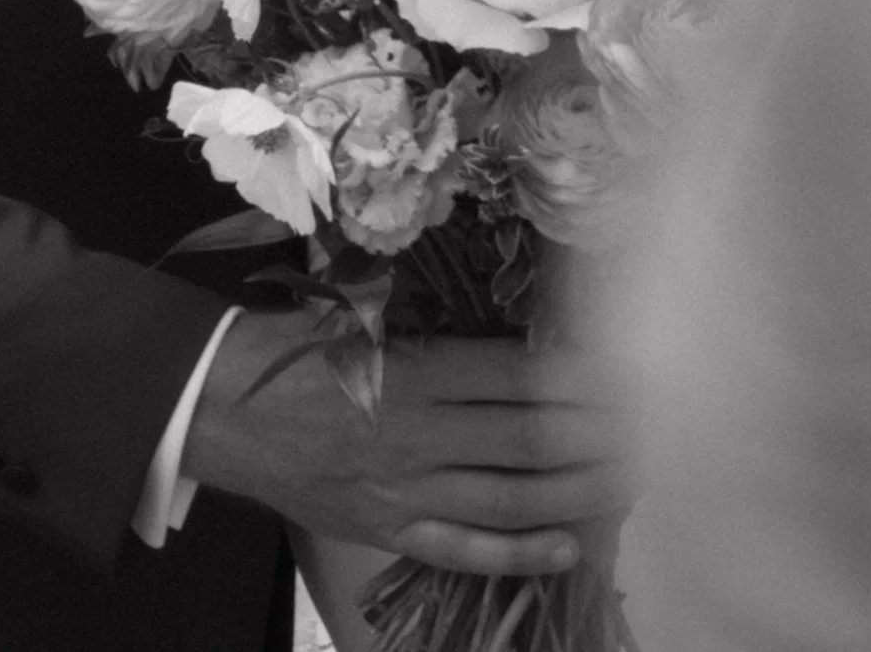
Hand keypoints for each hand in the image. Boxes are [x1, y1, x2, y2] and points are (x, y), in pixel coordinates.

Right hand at [182, 312, 636, 577]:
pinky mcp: (387, 529)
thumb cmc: (293, 349)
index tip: (627, 373)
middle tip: (651, 428)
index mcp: (413, 369)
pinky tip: (571, 544)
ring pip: (511, 498)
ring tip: (629, 481)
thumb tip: (519, 332)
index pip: (519, 376)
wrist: (219, 409)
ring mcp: (404, 490)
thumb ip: (435, 328)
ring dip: (578, 492)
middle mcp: (418, 432)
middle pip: (530, 439)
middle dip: (598, 436)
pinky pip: (465, 549)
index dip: (581, 378)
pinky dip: (521, 553)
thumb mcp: (362, 317)